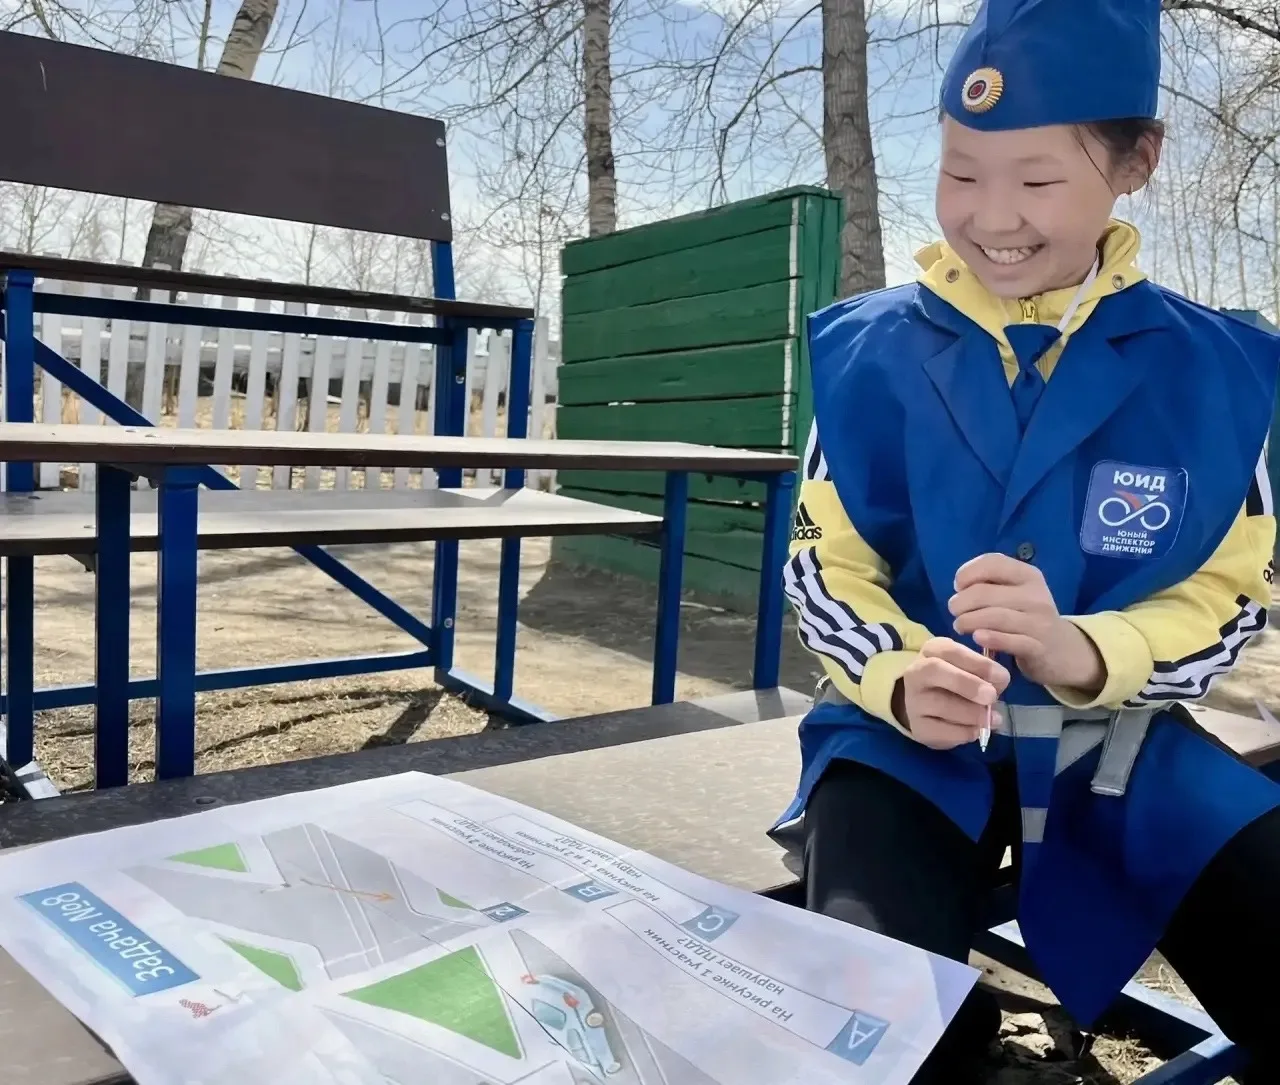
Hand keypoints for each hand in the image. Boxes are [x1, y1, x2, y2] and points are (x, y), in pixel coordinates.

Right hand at [895, 638, 1009, 749]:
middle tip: (991, 696)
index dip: (977, 663)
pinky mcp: (917, 726)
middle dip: (967, 683)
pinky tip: (976, 730)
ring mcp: (913, 700)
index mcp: (933, 651)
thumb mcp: (971, 669)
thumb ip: (985, 672)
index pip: (950, 650)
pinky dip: (963, 732)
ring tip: (992, 719)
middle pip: (935, 670)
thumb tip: (1000, 682)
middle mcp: (916, 671)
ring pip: (939, 704)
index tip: (1002, 676)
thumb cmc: (957, 683)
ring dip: (970, 713)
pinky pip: (940, 730)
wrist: (929, 709)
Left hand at [949, 553, 1104, 693]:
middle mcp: (1036, 595)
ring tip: (960, 625)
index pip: (991, 563)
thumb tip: (960, 585)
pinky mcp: (1038, 647)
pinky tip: (977, 637)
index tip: (958, 587)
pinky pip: (1008, 640)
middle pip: (984, 593)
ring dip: (967, 621)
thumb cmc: (1028, 616)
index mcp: (1028, 575)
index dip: (967, 573)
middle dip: (961, 602)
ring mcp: (1039, 622)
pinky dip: (988, 638)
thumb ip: (991, 583)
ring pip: (993, 616)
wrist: (1063, 649)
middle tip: (954, 610)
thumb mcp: (1016, 593)